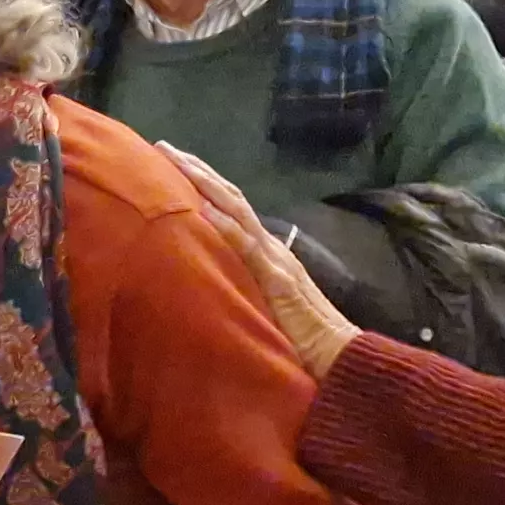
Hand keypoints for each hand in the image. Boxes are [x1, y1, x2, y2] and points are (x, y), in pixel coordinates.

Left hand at [163, 143, 357, 377]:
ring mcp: (275, 260)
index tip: (174, 164)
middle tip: (165, 147)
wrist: (339, 356)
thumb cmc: (299, 339)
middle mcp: (270, 247)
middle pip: (231, 198)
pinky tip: (203, 210)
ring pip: (237, 211)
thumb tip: (211, 278)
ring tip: (178, 161)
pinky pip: (248, 248)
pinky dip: (226, 227)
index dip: (205, 185)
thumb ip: (242, 286)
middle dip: (198, 171)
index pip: (232, 208)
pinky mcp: (278, 279)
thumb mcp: (261, 305)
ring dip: (206, 184)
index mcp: (265, 252)